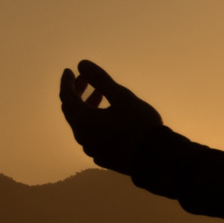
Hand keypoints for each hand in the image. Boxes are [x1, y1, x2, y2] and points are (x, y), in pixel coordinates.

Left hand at [58, 60, 165, 174]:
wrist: (156, 158)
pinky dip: (93, 122)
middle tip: (85, 80)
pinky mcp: (101, 157)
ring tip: (100, 96)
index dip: (66, 82)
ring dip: (87, 107)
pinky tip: (107, 119)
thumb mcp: (122, 97)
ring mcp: (90, 149)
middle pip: (71, 110)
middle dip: (76, 92)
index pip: (66, 96)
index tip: (69, 70)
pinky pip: (90, 136)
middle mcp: (82, 136)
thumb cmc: (140, 125)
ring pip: (81, 124)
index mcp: (84, 120)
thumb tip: (81, 64)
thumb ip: (101, 80)